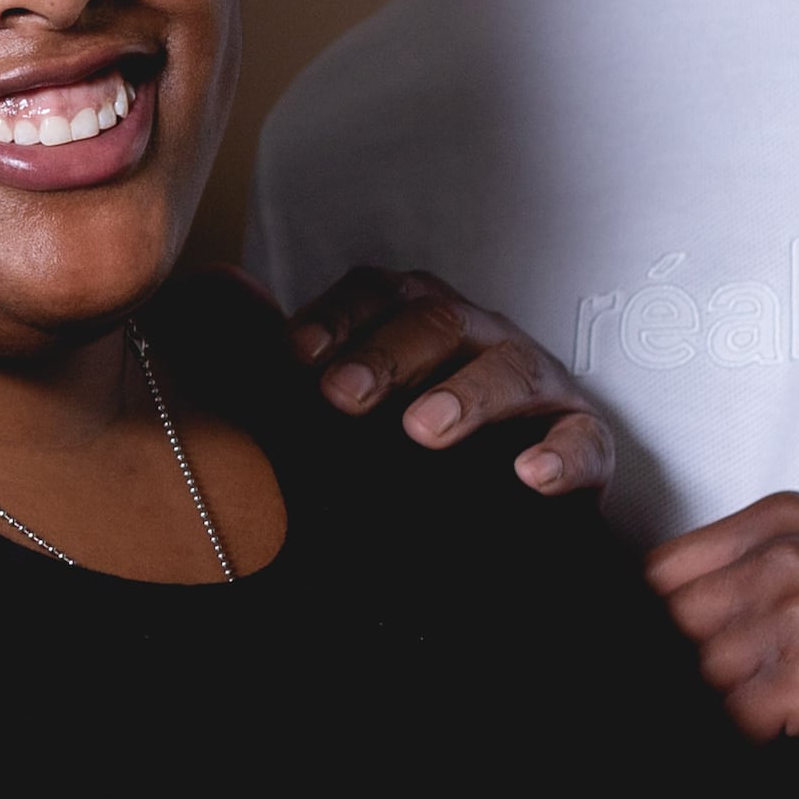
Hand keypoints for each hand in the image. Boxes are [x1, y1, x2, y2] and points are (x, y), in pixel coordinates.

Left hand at [283, 266, 614, 496]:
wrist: (492, 511)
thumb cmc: (402, 444)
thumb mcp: (345, 404)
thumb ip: (293, 358)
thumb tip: (216, 287)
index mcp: (415, 319)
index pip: (375, 295)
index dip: (335, 318)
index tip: (293, 354)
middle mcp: (478, 337)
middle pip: (438, 322)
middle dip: (386, 355)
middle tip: (341, 395)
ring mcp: (535, 385)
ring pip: (510, 370)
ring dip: (466, 396)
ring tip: (422, 430)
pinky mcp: (582, 442)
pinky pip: (583, 441)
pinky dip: (561, 456)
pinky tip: (530, 476)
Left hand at [643, 492, 798, 798]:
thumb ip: (741, 584)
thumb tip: (642, 624)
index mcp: (785, 520)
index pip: (659, 571)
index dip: (656, 627)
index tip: (683, 660)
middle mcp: (789, 553)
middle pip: (667, 622)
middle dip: (682, 671)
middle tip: (732, 699)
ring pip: (693, 673)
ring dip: (717, 708)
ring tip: (769, 719)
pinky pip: (727, 718)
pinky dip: (741, 740)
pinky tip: (784, 740)